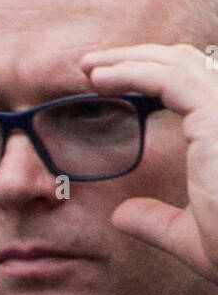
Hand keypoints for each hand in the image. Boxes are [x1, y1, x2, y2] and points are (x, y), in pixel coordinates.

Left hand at [81, 43, 217, 281]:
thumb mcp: (186, 235)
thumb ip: (154, 221)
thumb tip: (120, 214)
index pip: (190, 86)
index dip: (150, 77)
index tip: (108, 83)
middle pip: (183, 63)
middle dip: (135, 59)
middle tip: (91, 65)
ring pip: (175, 63)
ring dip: (128, 59)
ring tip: (89, 67)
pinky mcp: (216, 115)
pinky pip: (169, 80)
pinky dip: (133, 73)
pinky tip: (102, 79)